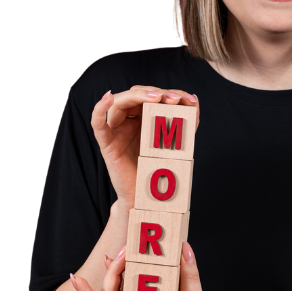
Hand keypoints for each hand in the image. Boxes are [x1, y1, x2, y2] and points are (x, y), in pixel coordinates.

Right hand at [91, 86, 199, 212]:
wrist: (148, 197)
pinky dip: (100, 108)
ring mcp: (116, 130)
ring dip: (138, 95)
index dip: (170, 93)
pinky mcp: (107, 143)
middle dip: (157, 93)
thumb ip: (184, 122)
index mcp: (144, 117)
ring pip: (119, 103)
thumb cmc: (160, 169)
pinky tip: (108, 98)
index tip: (188, 99)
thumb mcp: (177, 142)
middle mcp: (129, 120)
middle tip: (174, 99)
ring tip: (156, 97)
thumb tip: (194, 99)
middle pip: (137, 95)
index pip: (154, 95)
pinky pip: (98, 124)